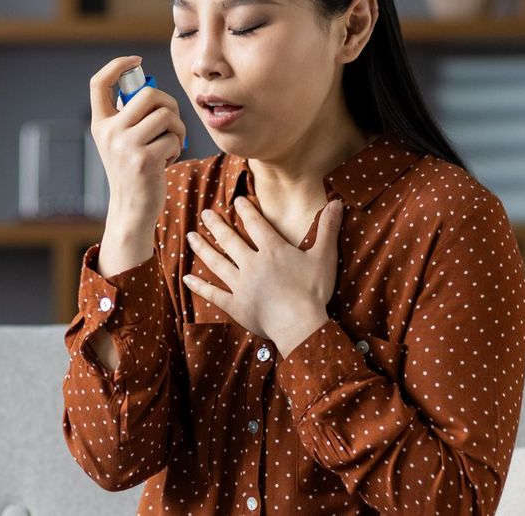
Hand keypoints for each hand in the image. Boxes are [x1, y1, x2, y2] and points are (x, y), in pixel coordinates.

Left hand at [182, 196, 341, 351]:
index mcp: (272, 250)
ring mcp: (240, 285)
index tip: (236, 200)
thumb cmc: (313, 291)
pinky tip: (186, 279)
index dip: (246, 210)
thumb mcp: (325, 256)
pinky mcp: (235, 306)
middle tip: (205, 213)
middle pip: (230, 240)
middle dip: (216, 225)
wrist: (299, 325)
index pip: (256, 224)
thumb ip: (328, 228)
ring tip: (190, 236)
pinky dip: (200, 286)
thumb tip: (337, 202)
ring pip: (217, 262)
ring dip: (202, 248)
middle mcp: (252, 263)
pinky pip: (213, 294)